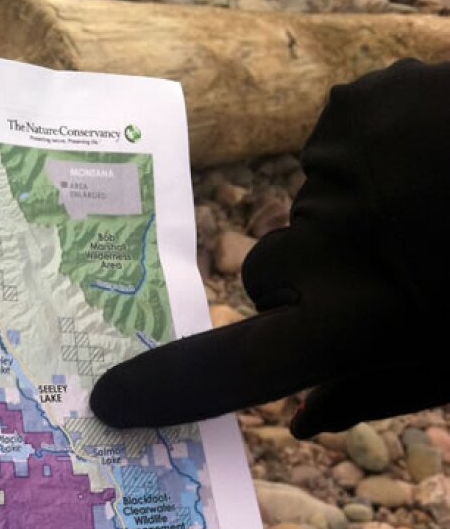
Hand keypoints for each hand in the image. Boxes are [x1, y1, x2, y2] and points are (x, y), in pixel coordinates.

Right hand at [90, 60, 449, 437]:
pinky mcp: (351, 106)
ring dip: (350, 218)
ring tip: (431, 203)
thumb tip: (303, 421)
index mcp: (358, 322)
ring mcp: (335, 168)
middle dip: (309, 280)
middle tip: (389, 271)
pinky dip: (365, 157)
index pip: (236, 366)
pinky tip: (426, 154)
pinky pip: (329, 147)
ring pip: (304, 211)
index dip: (172, 387)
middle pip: (269, 273)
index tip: (111, 400)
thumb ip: (375, 394)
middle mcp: (328, 247)